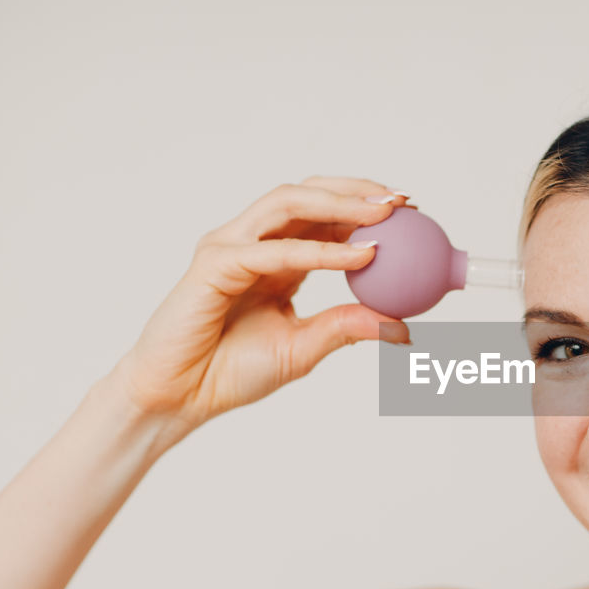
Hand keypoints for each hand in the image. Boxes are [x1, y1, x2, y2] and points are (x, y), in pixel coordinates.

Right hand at [110, 176, 411, 436]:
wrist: (178, 397)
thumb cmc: (230, 372)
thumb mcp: (303, 348)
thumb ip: (347, 329)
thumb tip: (403, 327)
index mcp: (274, 257)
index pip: (322, 216)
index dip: (365, 207)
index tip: (411, 212)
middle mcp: (251, 242)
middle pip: (307, 195)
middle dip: (357, 190)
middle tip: (403, 201)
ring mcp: (230, 248)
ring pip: (288, 204)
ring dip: (340, 204)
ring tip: (384, 214)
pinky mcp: (214, 265)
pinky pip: (274, 251)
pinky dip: (320, 251)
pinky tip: (360, 254)